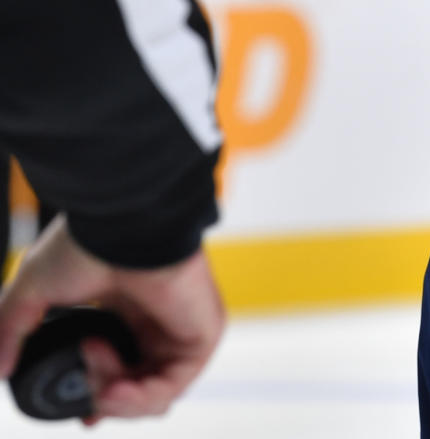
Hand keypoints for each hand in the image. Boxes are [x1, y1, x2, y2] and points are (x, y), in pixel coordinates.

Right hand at [0, 215, 224, 421]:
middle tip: (89, 404)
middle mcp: (156, 320)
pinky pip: (174, 386)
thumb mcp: (34, 292)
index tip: (83, 412)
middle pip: (138, 385)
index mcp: (125, 308)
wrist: (120, 227)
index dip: (101, 394)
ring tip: (100, 386)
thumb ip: (13, 331)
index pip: (122, 365)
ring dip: (118, 401)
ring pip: (155, 393)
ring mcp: (181, 328)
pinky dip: (140, 399)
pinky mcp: (201, 334)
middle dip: (108, 402)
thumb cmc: (86, 243)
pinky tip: (114, 391)